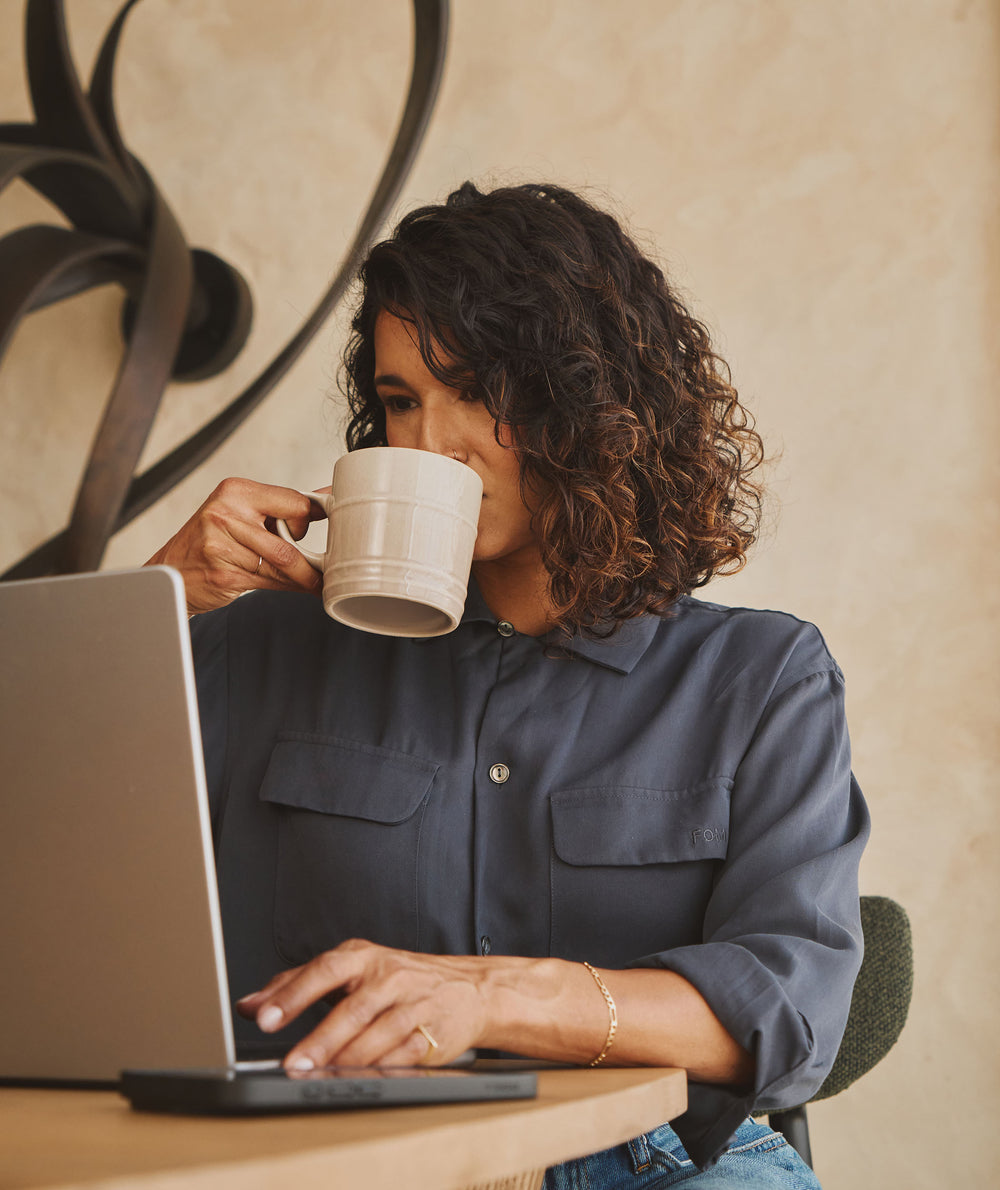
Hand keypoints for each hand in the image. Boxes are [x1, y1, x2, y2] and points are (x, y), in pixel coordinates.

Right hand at [145, 477, 325, 613]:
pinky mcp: (224, 574)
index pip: (294, 502)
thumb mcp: (241, 512)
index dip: (308, 519)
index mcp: (235, 491)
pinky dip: (291, 587)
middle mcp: (225, 514)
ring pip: (282, 564)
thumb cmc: (211, 540)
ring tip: (314, 579)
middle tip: (320, 564)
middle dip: (310, 557)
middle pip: (289, 539)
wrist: (172, 570)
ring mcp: (221, 545)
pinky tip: (298, 586)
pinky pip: (270, 582)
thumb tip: (327, 497)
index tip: (320, 528)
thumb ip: (282, 506)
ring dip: (304, 577)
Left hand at [235, 939, 491, 1069]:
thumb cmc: (400, 980)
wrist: (469, 988)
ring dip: (346, 1058)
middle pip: (350, 1008)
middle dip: (319, 1038)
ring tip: (318, 1075)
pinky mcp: (431, 1032)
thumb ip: (298, 984)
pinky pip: (402, 1053)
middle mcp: (388, 976)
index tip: (263, 1016)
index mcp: (363, 957)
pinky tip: (361, 1077)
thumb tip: (249, 1003)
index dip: (291, 994)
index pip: (322, 970)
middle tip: (291, 1062)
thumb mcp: (352, 970)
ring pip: (377, 1033)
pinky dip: (380, 1066)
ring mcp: (412, 1004)